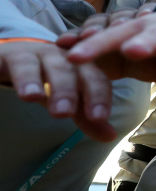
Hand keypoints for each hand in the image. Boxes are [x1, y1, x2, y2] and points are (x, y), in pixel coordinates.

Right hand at [0, 38, 118, 139]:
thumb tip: (110, 136)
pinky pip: (6, 63)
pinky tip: (18, 91)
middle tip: (63, 112)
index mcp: (78, 64)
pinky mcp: (4, 57)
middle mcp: (56, 55)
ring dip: (32, 79)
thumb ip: (86, 116)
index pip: (95, 77)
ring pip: (33, 64)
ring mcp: (28, 54)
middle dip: (67, 89)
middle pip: (66, 69)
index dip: (98, 95)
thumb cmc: (45, 79)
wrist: (10, 60)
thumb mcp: (66, 99)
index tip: (99, 117)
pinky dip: (8, 73)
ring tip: (32, 97)